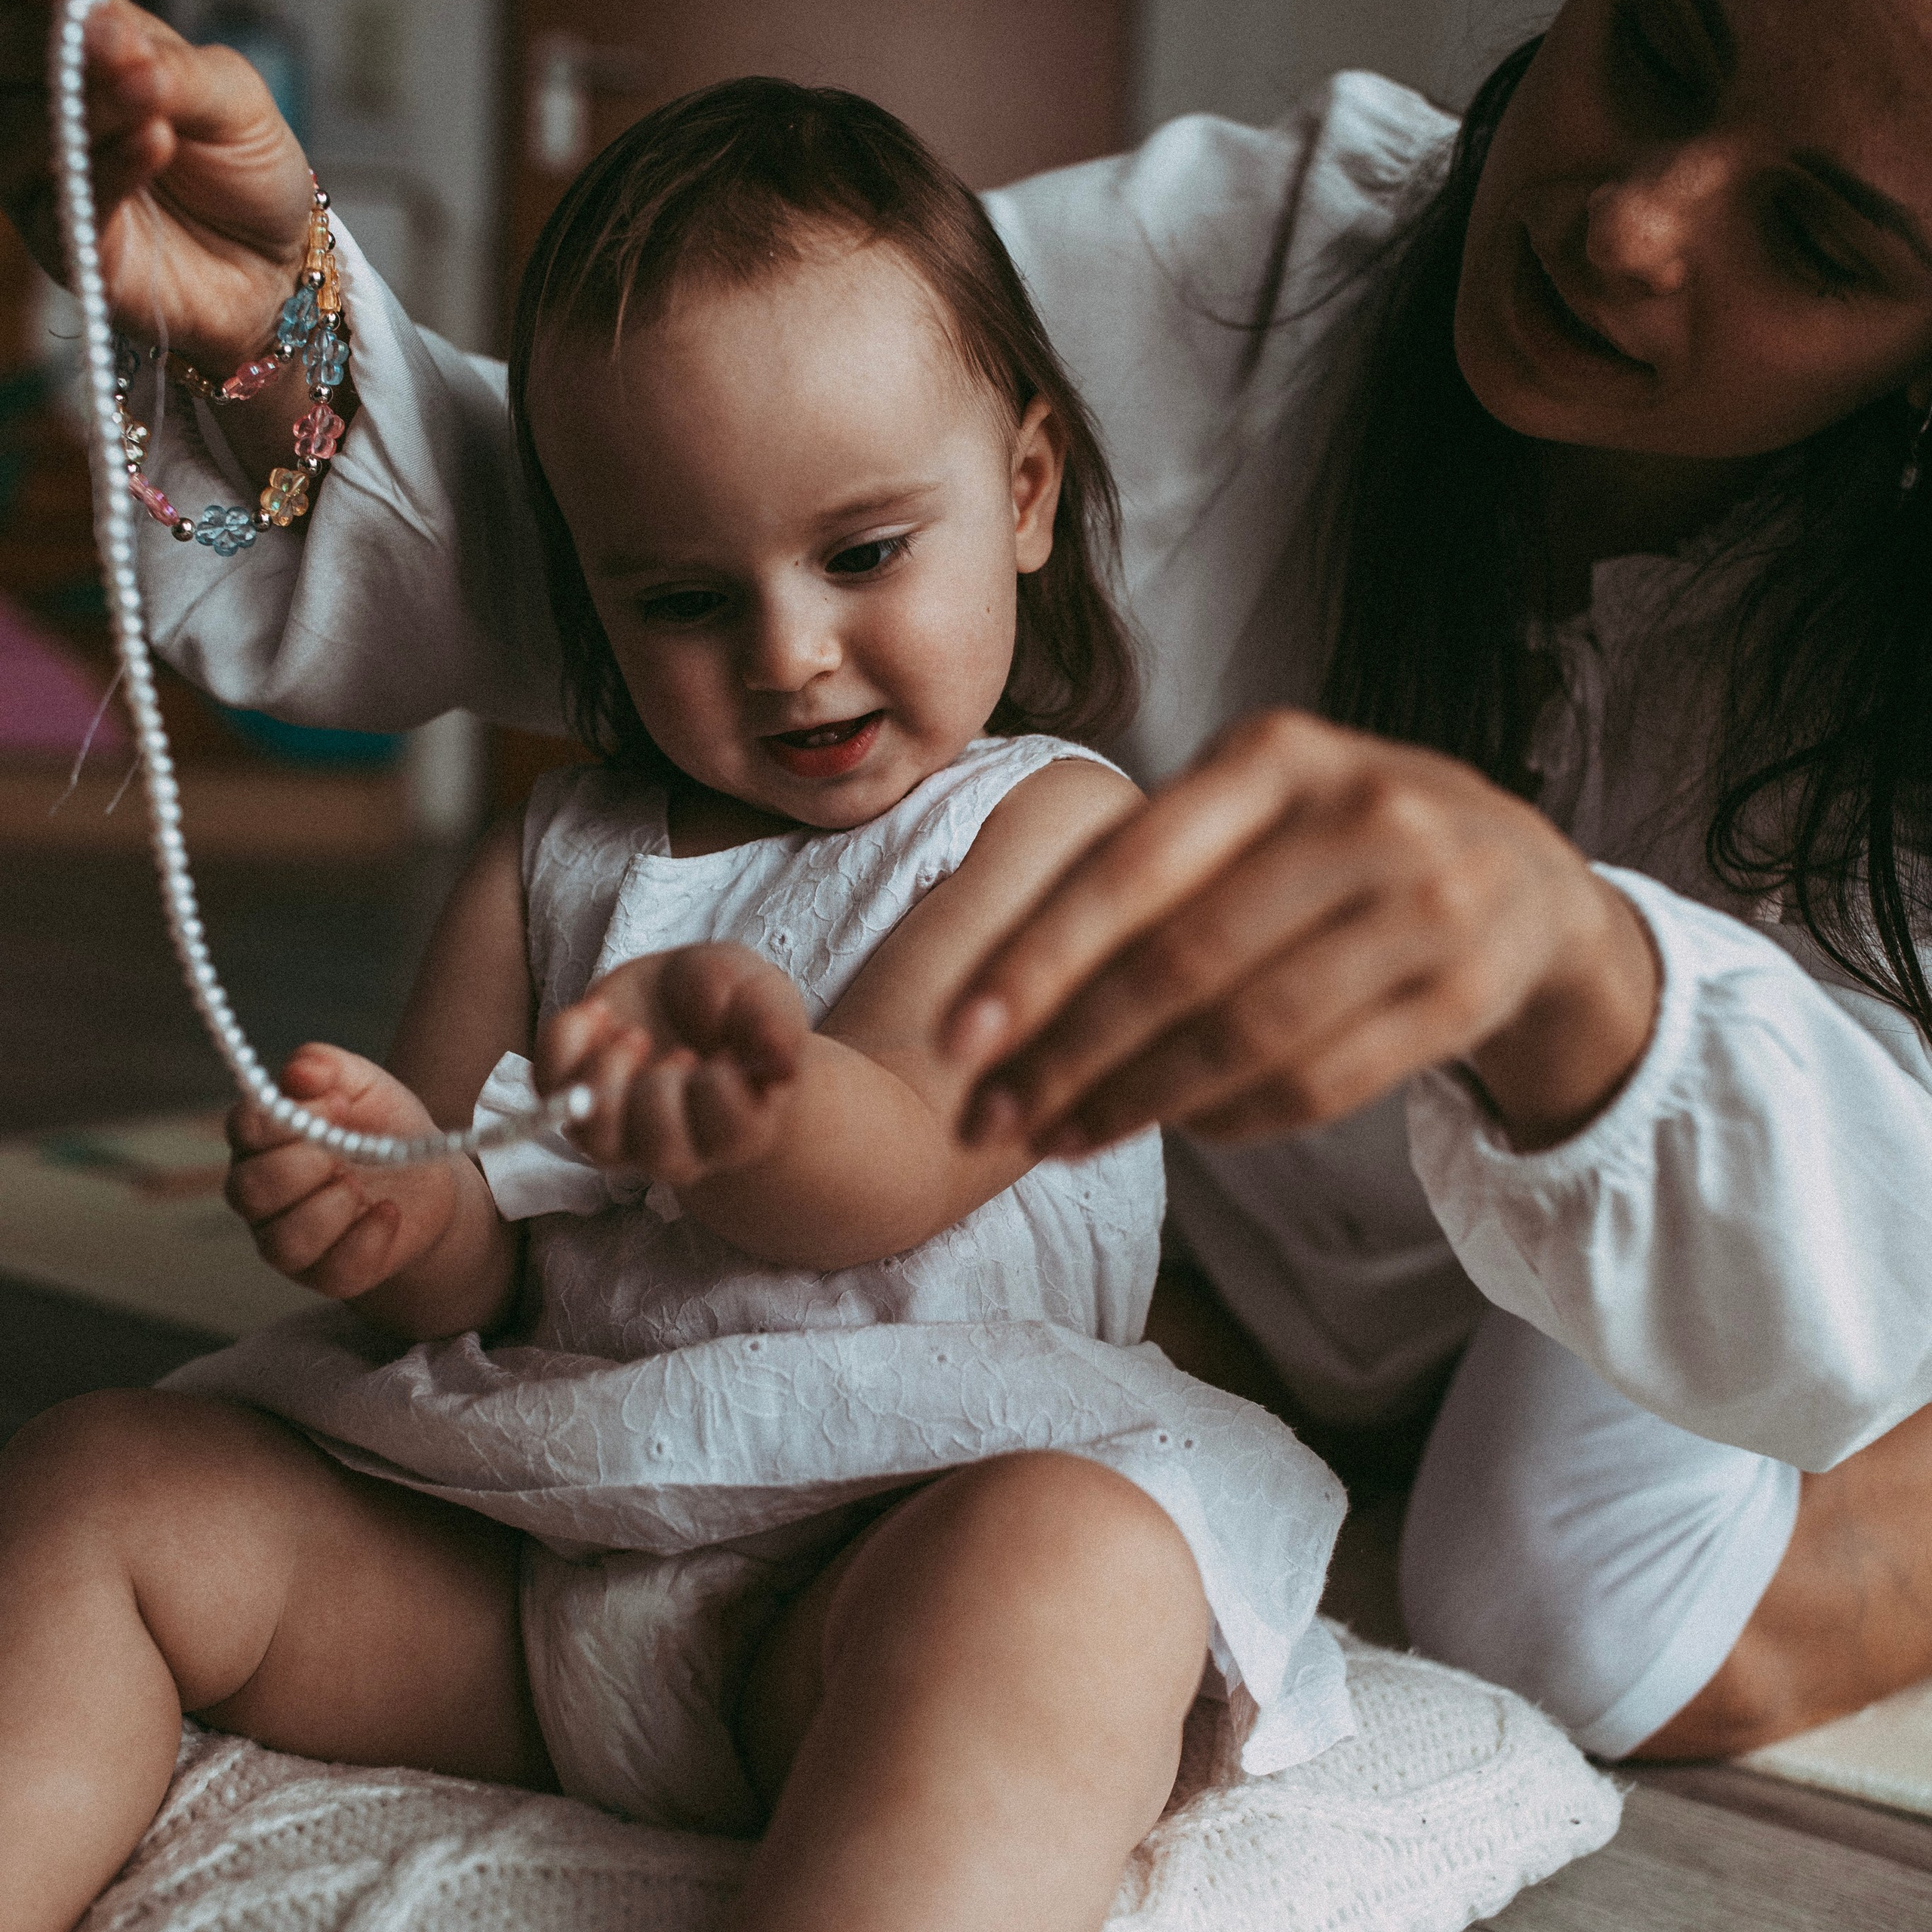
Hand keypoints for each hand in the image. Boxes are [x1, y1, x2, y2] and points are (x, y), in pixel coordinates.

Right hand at [0, 0, 311, 369]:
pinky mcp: (71, 243)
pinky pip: (75, 200)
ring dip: (93, 111)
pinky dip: (113, 167)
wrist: (277, 263)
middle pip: (11, 69)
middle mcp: (49, 111)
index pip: (39, 20)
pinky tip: (155, 141)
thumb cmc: (248, 170)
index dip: (52, 15)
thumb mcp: (232, 99)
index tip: (97, 17)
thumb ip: (171, 66)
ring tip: (153, 102)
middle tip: (126, 53)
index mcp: (82, 56)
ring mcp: (51, 179)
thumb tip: (106, 28)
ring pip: (26, 134)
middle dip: (60, 53)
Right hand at [225, 1045, 460, 1298]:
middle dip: (302, 1167)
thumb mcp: (365, 1085)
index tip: (340, 1103)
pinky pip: (332, 1271)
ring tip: (361, 1187)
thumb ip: (327, 1067)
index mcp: (263, 1141)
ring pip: (282, 1241)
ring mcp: (289, 1239)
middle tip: (345, 1153)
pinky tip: (387, 1213)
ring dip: (329, 1209)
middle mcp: (263, 1194)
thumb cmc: (383, 1128)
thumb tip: (296, 1071)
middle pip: (248, 1190)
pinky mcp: (327, 1274)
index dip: (288, 1118)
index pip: (243, 1129)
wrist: (431, 1181)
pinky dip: (367, 1239)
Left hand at [536, 943, 805, 1187]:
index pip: (731, 1132)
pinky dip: (565, 1045)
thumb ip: (772, 1022)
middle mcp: (683, 1146)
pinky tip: (598, 1014)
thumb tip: (783, 1065)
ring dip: (608, 1077)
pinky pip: (550, 1094)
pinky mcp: (578, 1103)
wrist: (688, 996)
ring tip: (630, 1035)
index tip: (722, 1054)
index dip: (720, 1089)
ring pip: (600, 1140)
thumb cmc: (734, 1006)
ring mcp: (624, 1133)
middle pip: (663, 1151)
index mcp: (741, 1125)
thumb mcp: (761, 994)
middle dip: (662, 1091)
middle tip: (678, 1050)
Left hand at [946, 709, 1660, 1154]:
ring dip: (1137, 1101)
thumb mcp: (1255, 804)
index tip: (957, 1037)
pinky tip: (1172, 1130)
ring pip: (1250, 1035)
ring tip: (1058, 1139)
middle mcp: (1361, 815)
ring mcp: (1429, 906)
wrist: (1525, 877)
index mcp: (1277, 754)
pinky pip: (1322, 1083)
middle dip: (1069, 1052)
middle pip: (1184, 963)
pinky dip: (1232, 1118)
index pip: (1132, 869)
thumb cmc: (1338, 839)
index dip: (1037, 961)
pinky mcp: (1467, 995)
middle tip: (989, 1116)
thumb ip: (1149, 861)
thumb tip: (1001, 979)